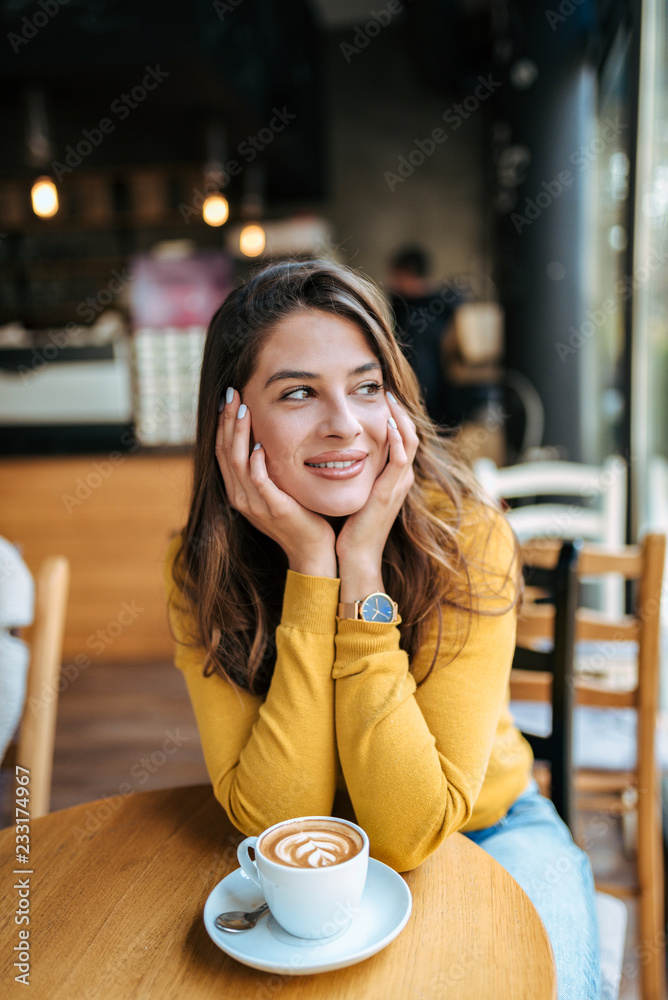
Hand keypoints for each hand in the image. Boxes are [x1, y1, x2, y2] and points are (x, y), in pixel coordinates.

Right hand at [215, 389, 336, 571]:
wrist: (312, 550)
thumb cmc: (299, 517)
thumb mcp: (276, 489)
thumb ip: (266, 469)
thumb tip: (263, 441)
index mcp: (238, 491)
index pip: (222, 451)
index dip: (223, 423)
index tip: (229, 398)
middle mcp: (240, 497)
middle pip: (225, 452)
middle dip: (227, 420)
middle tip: (231, 393)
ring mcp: (255, 505)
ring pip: (237, 463)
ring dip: (240, 434)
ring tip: (244, 409)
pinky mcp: (274, 509)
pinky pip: (259, 483)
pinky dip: (256, 464)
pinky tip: (260, 446)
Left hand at [335, 393, 418, 574]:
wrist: (355, 557)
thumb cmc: (350, 529)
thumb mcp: (355, 494)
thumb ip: (353, 475)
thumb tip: (336, 456)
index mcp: (394, 478)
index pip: (401, 439)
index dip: (394, 417)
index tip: (381, 398)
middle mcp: (401, 479)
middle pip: (409, 435)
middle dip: (400, 411)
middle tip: (387, 390)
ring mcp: (398, 485)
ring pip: (409, 442)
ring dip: (400, 417)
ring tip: (389, 398)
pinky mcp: (389, 492)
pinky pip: (400, 458)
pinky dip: (396, 438)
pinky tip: (386, 423)